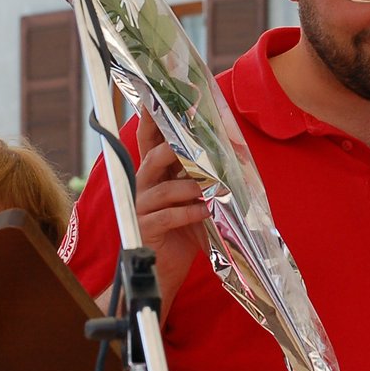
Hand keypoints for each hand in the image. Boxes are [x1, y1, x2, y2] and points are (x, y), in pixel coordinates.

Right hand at [133, 115, 207, 305]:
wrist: (164, 271)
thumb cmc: (182, 234)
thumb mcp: (193, 202)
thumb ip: (200, 180)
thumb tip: (228, 160)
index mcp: (154, 176)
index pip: (150, 142)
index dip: (152, 120)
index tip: (160, 99)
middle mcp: (143, 187)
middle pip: (153, 157)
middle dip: (175, 149)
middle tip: (197, 146)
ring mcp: (141, 208)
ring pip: (163, 187)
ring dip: (190, 186)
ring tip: (209, 189)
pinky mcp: (145, 229)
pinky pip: (167, 216)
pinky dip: (189, 212)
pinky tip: (204, 212)